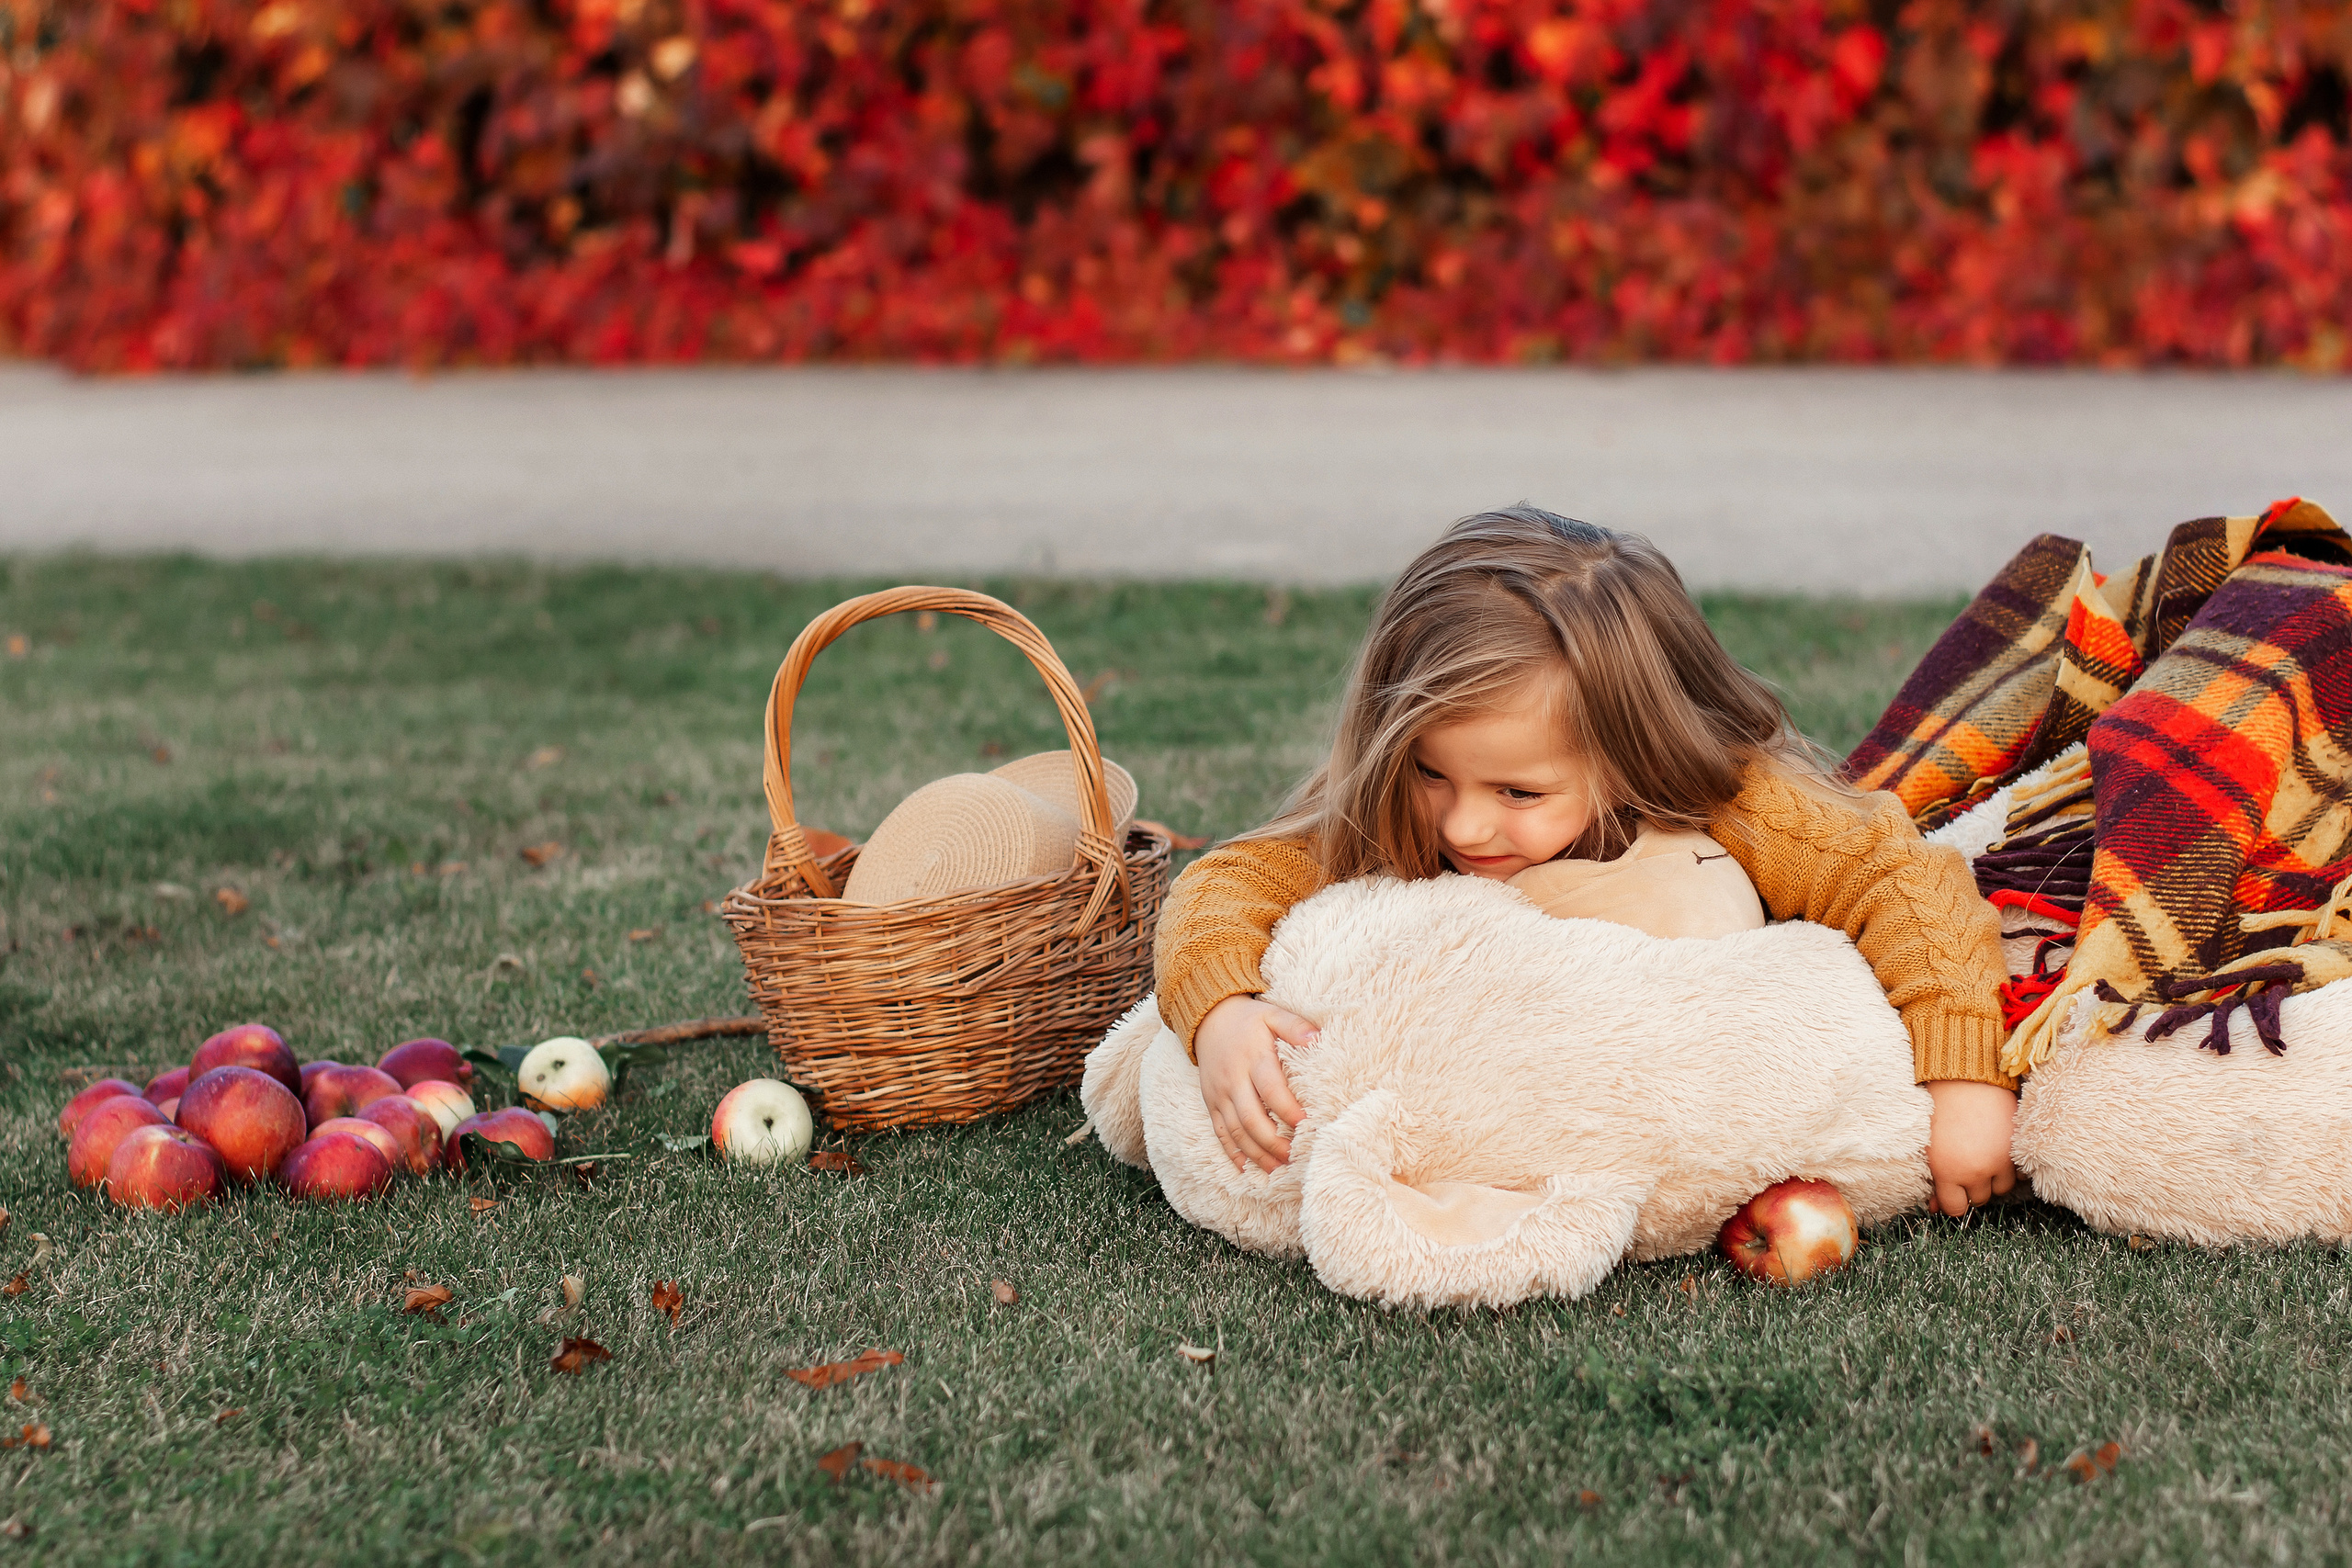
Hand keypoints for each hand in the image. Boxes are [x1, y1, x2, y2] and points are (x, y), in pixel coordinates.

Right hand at [1195, 995, 1316, 1173]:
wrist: (1207, 1018)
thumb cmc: (1248, 1020)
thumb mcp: (1272, 1015)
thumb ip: (1294, 1026)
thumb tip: (1317, 1038)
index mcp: (1252, 1059)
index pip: (1271, 1089)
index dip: (1287, 1109)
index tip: (1305, 1125)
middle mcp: (1233, 1080)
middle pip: (1251, 1118)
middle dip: (1272, 1142)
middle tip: (1293, 1158)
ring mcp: (1220, 1094)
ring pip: (1235, 1131)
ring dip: (1255, 1153)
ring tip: (1276, 1169)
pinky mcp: (1211, 1102)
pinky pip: (1219, 1132)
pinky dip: (1232, 1152)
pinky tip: (1246, 1168)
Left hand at [1924, 1079, 2018, 1216]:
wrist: (1965, 1081)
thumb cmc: (1940, 1112)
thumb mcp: (1930, 1148)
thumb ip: (1934, 1181)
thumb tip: (1932, 1209)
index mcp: (1948, 1172)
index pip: (1955, 1208)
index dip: (1953, 1201)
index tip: (1952, 1192)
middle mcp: (1976, 1171)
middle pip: (1979, 1199)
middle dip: (1972, 1187)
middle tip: (1966, 1166)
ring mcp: (2000, 1160)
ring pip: (2001, 1188)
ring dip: (1993, 1178)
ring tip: (1982, 1156)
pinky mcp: (2017, 1148)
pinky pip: (2019, 1172)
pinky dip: (2011, 1167)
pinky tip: (1999, 1152)